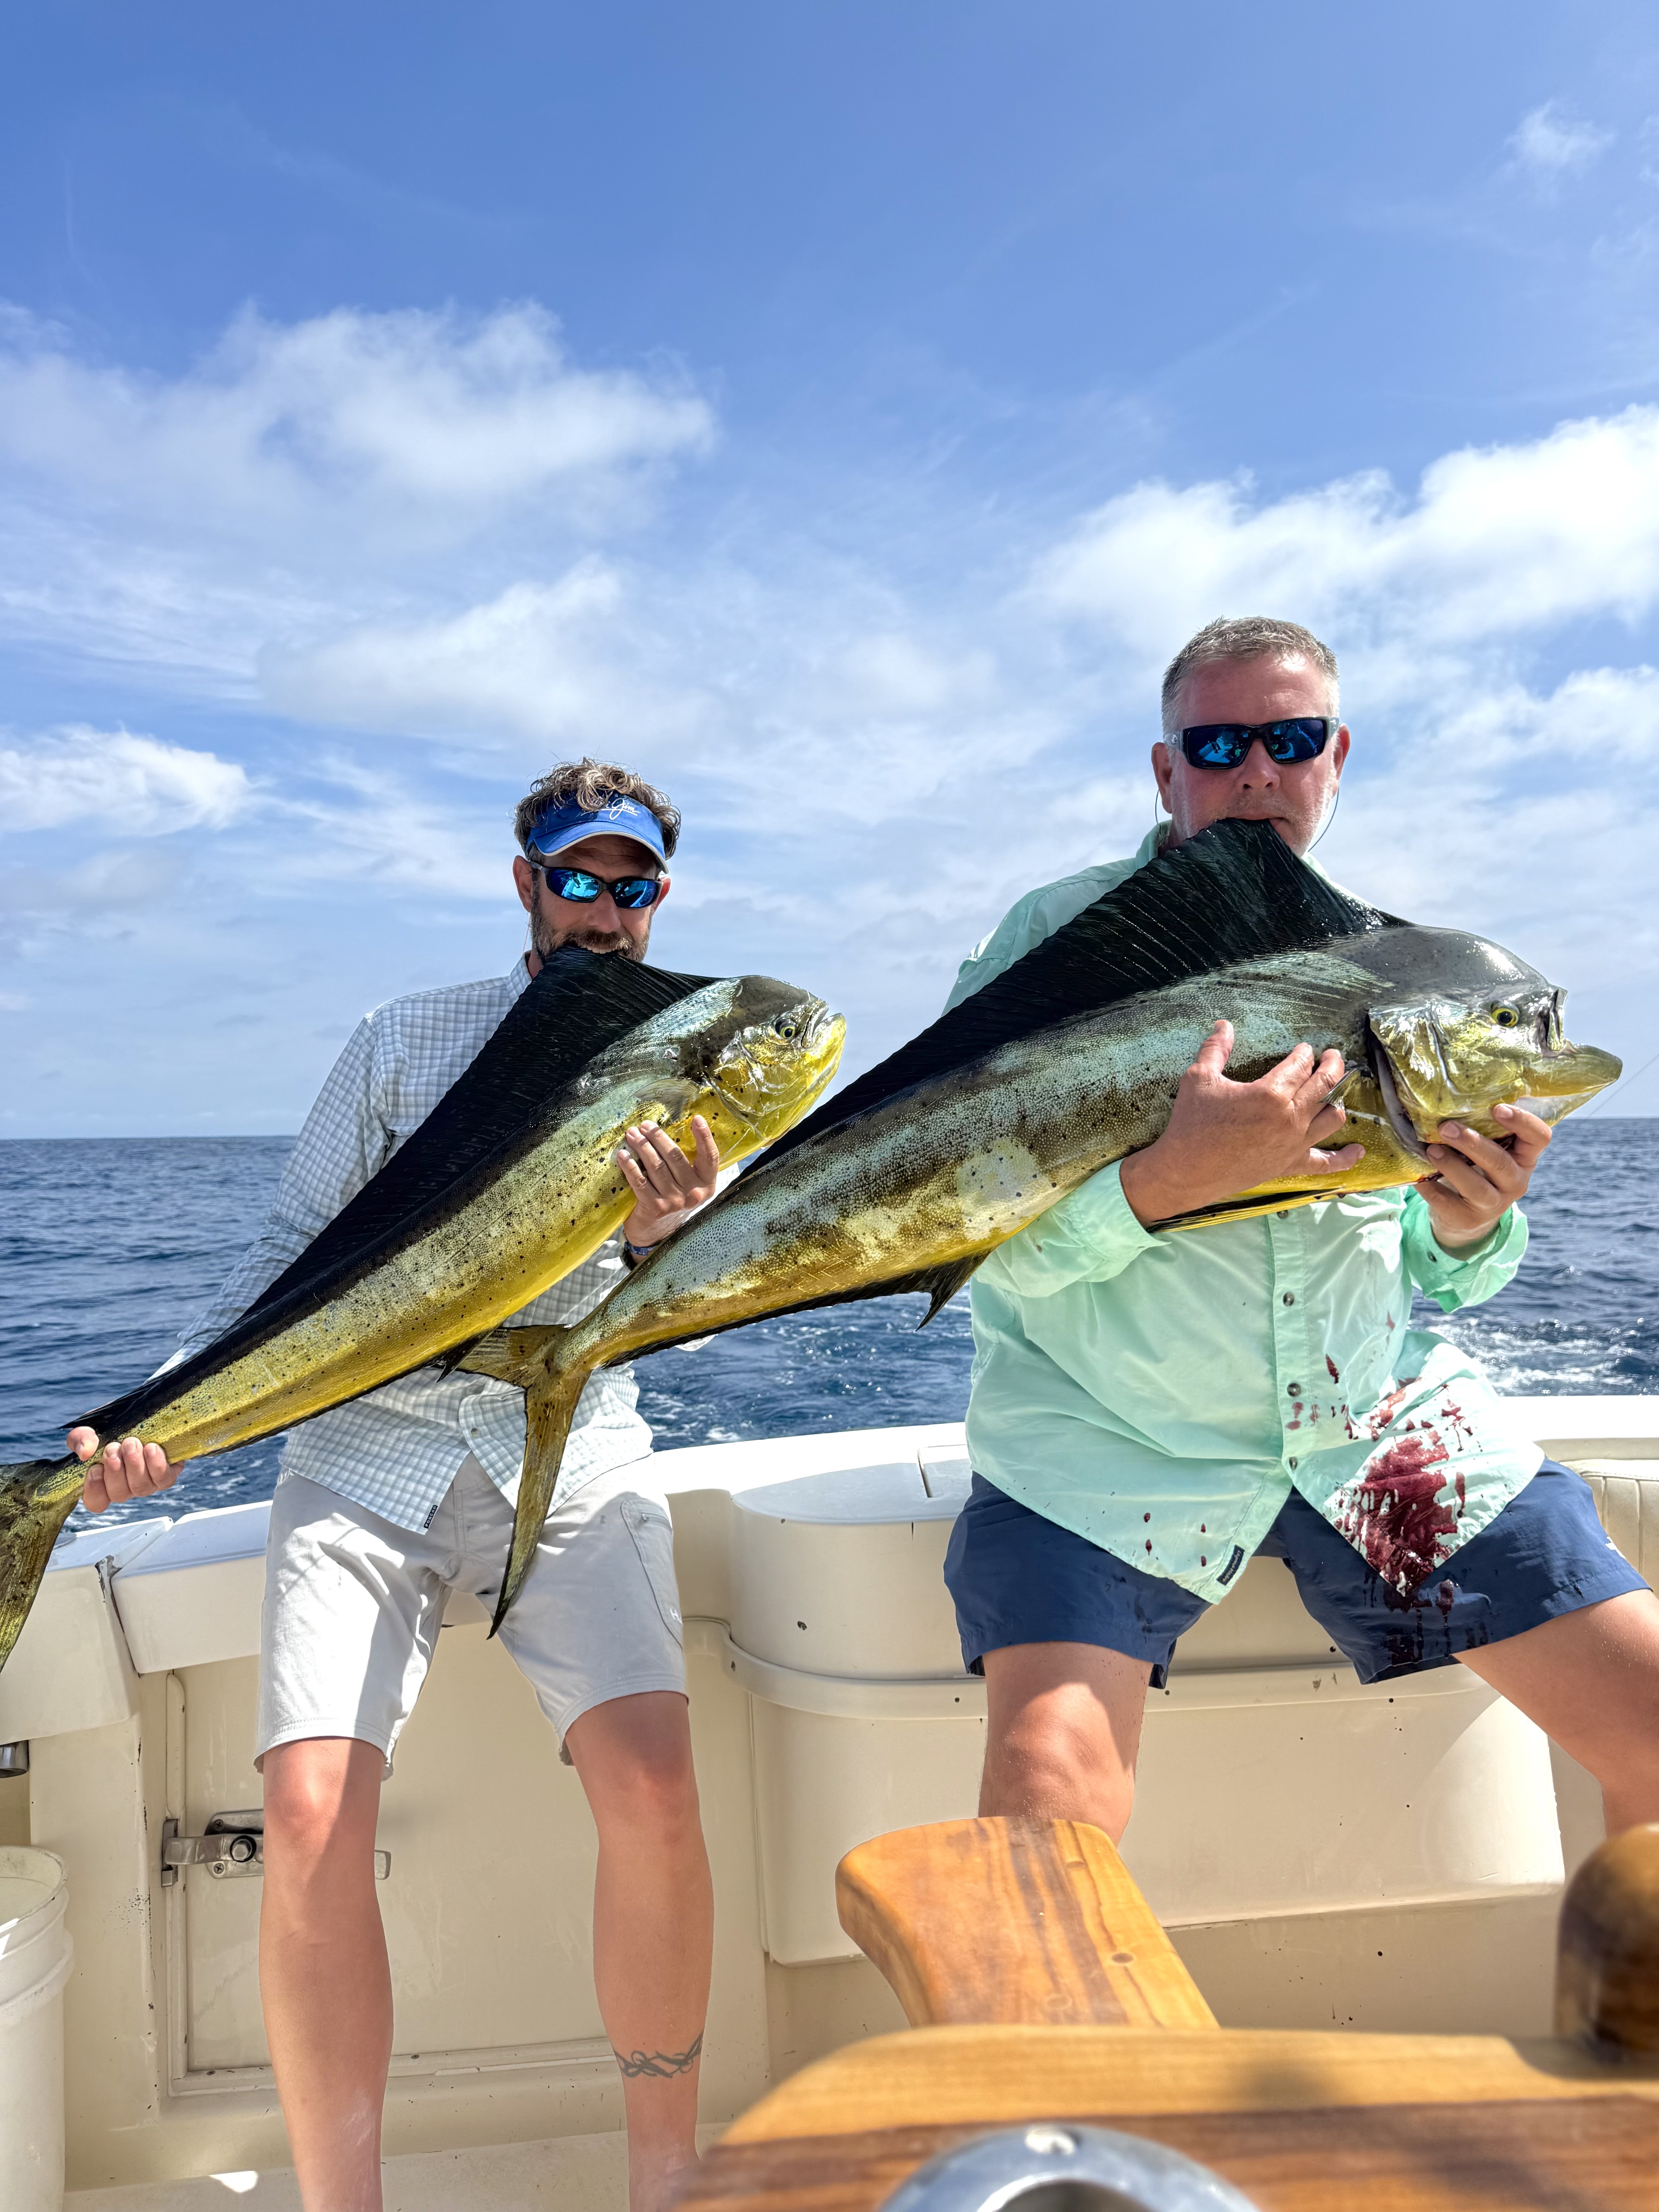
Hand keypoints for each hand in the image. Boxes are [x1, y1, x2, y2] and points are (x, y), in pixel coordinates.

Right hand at [66, 1427, 185, 1514]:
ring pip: (141, 1487)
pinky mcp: (167, 1473)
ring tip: (132, 1444)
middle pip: (119, 1494)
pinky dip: (157, 1464)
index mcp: (105, 1481)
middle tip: (113, 1448)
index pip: (96, 1502)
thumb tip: (85, 1453)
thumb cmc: (114, 1426)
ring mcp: (147, 1482)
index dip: (94, 1490)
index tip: (95, 1469)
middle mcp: (127, 1486)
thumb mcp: (92, 1429)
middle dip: (115, 1471)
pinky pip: (164, 1479)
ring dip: (134, 1465)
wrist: (145, 1413)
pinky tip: (151, 1448)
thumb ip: (81, 1439)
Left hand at [618, 1115, 720, 1250]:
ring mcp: (674, 1201)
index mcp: (706, 1184)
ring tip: (631, 1134)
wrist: (658, 1235)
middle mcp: (693, 1193)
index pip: (710, 1158)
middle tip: (645, 1125)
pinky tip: (622, 1155)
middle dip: (658, 1137)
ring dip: (641, 1146)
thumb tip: (668, 1132)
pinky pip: (639, 1181)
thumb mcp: (687, 1185)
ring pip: (656, 1166)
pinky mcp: (655, 1207)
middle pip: (675, 1156)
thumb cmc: (672, 1201)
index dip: (705, 1137)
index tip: (697, 1119)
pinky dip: (630, 1166)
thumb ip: (686, 1165)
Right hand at [1120, 1020, 1364, 1226]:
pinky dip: (1345, 1158)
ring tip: (1334, 1091)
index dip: (1304, 1053)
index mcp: (1270, 1092)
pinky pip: (1326, 1163)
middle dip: (1332, 1064)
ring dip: (1337, 1100)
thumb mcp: (1198, 1078)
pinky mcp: (1290, 1164)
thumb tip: (1223, 1024)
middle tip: (1332, 1055)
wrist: (1186, 1171)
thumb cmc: (1191, 1123)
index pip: (1299, 1065)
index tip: (1304, 1048)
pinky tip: (1358, 1151)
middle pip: (1325, 1084)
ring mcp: (1294, 1143)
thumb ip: (1215, 1049)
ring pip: (1332, 1117)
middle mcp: (1290, 1117)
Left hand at [1416, 1101, 1549, 1249]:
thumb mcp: (1490, 1149)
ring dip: (1451, 1165)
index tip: (1497, 1108)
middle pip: (1501, 1162)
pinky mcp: (1467, 1218)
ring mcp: (1493, 1204)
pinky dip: (1429, 1187)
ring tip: (1431, 1149)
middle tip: (1446, 1127)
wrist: (1466, 1216)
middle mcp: (1516, 1182)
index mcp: (1525, 1158)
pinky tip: (1416, 1175)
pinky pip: (1447, 1202)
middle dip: (1472, 1143)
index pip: (1539, 1137)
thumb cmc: (1477, 1169)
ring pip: (1476, 1187)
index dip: (1523, 1121)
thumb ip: (1484, 1128)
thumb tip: (1452, 1093)